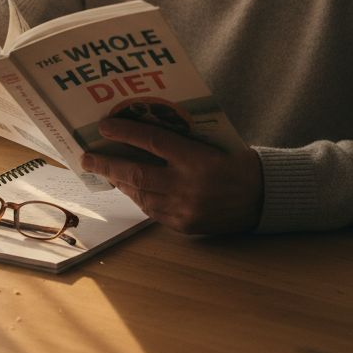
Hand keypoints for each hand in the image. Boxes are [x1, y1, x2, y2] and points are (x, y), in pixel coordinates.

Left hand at [80, 117, 262, 234]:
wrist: (264, 197)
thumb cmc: (237, 163)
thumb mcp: (211, 144)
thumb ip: (180, 142)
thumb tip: (141, 135)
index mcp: (197, 158)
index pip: (152, 140)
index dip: (125, 132)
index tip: (104, 126)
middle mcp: (187, 186)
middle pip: (137, 172)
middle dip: (108, 163)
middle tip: (88, 157)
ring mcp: (184, 209)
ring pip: (141, 195)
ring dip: (120, 182)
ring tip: (106, 172)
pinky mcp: (184, 226)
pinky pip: (153, 211)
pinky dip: (139, 198)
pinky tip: (131, 189)